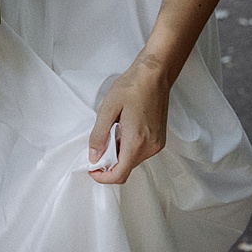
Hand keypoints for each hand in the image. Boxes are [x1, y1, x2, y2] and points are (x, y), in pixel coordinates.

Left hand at [88, 53, 169, 183]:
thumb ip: (99, 136)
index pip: (120, 174)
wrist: (154, 75)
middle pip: (126, 168)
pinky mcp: (159, 139)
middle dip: (109, 164)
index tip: (92, 168)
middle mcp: (151, 147)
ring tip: (111, 133)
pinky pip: (140, 152)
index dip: (103, 177)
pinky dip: (127, 148)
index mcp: (137, 141)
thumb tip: (94, 157)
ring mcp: (157, 144)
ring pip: (133, 161)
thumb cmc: (132, 87)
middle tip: (97, 147)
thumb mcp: (107, 109)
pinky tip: (122, 131)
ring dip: (118, 155)